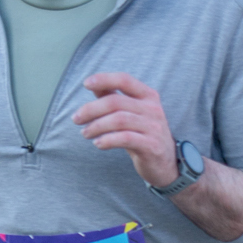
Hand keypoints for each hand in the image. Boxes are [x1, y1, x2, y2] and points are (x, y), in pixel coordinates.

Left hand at [72, 72, 176, 187]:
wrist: (166, 164)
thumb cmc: (144, 135)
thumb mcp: (132, 113)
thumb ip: (115, 98)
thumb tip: (94, 85)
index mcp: (148, 96)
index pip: (124, 80)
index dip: (104, 79)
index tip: (85, 84)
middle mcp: (152, 108)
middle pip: (116, 102)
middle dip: (91, 109)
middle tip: (76, 119)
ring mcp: (153, 127)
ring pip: (118, 120)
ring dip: (96, 126)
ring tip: (85, 133)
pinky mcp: (151, 146)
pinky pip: (125, 138)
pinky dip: (107, 140)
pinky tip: (98, 143)